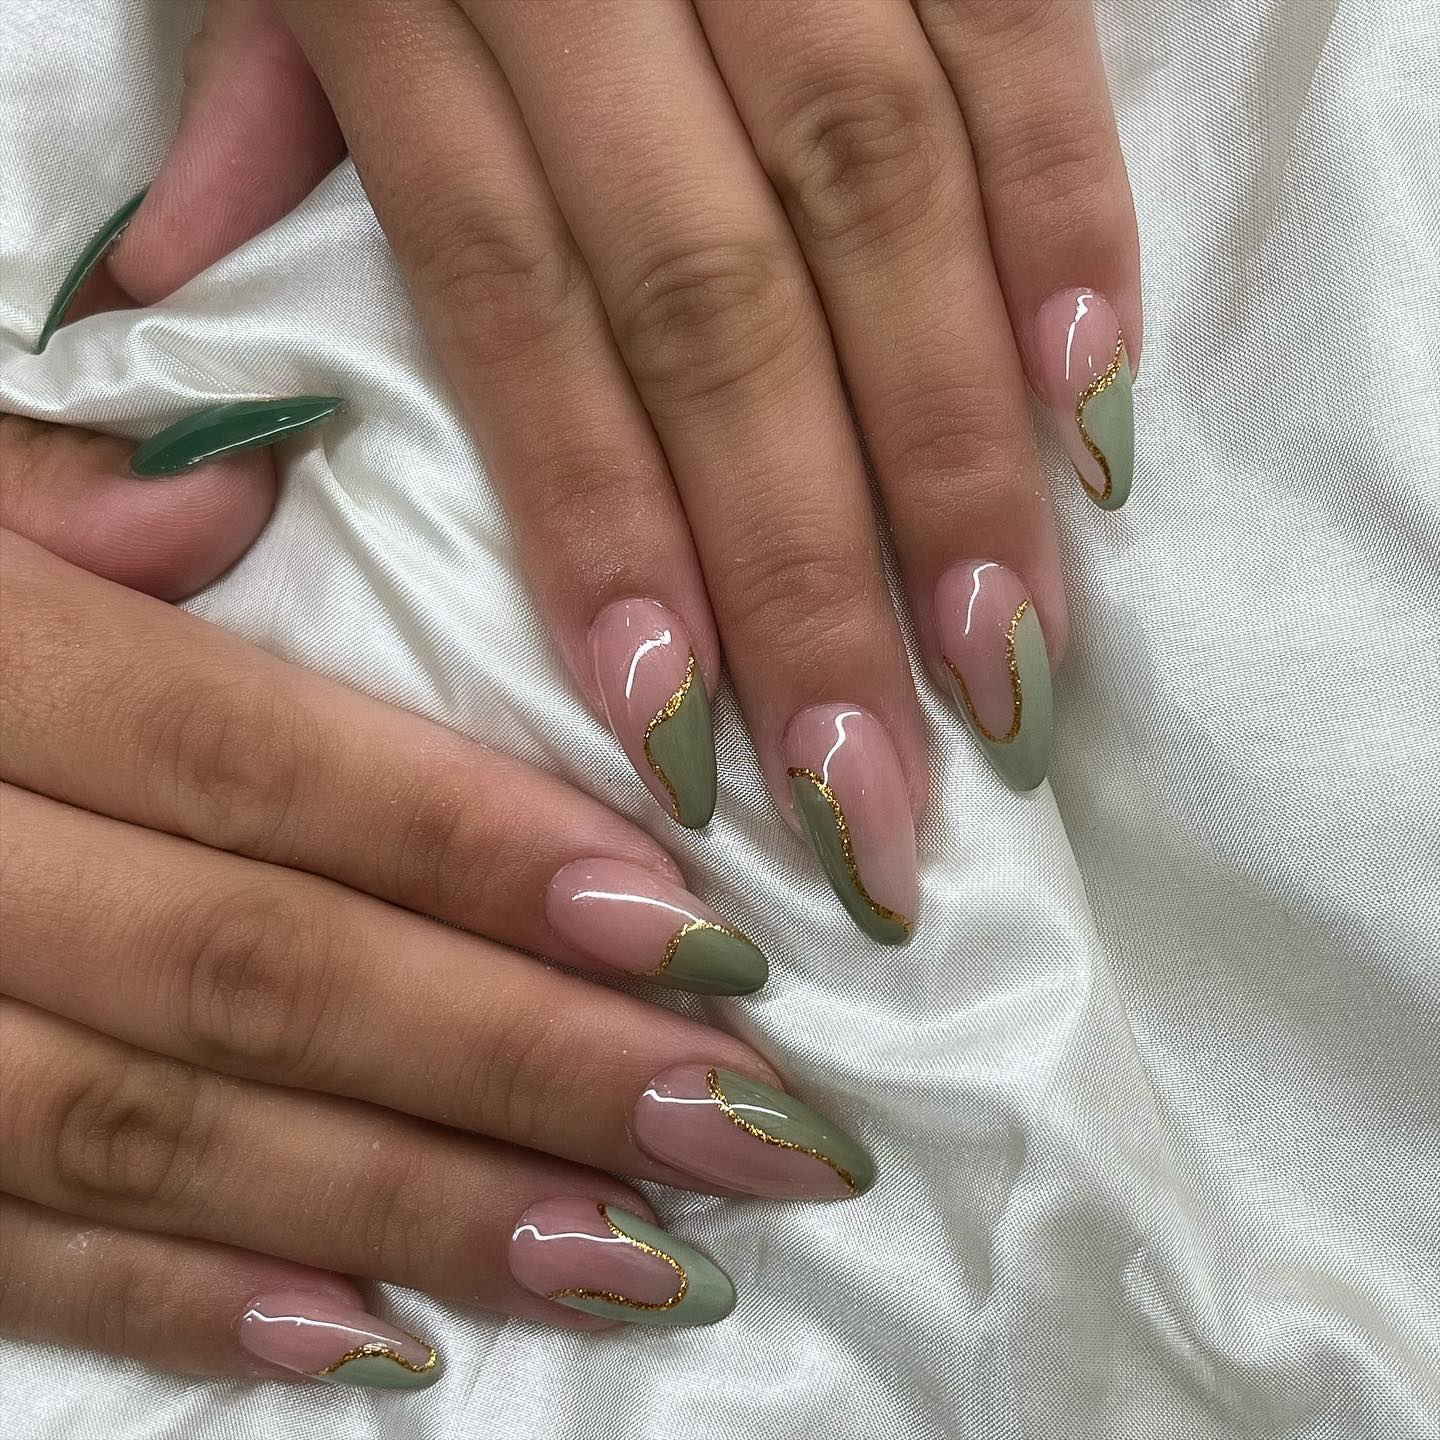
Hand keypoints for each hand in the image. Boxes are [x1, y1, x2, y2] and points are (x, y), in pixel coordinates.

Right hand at [0, 417, 872, 1386]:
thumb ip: (50, 488)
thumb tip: (232, 500)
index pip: (263, 769)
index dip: (480, 856)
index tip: (695, 938)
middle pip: (260, 975)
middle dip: (518, 1066)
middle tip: (749, 1132)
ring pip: (166, 1139)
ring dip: (418, 1210)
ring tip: (644, 1262)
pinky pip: (7, 1257)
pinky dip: (190, 1307)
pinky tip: (382, 1342)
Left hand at [43, 0, 1139, 942]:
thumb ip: (245, 101)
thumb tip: (165, 304)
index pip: (529, 312)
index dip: (615, 532)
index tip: (687, 735)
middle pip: (719, 306)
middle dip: (811, 567)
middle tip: (875, 789)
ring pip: (880, 197)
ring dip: (957, 445)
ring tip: (1004, 657)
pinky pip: (1010, 23)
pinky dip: (1064, 207)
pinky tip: (1093, 395)